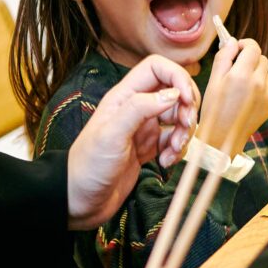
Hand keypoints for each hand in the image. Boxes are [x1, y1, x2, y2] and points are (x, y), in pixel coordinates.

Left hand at [65, 56, 197, 228]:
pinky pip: (173, 140)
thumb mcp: (112, 134)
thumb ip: (140, 109)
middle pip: (174, 91)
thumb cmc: (88, 166)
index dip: (177, 77)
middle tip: (185, 128)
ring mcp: (143, 128)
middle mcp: (136, 107)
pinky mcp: (149, 148)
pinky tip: (165, 162)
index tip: (186, 99)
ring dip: (184, 133)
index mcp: (124, 96)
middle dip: (187, 108)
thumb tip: (173, 94)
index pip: (157, 67)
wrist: (80, 200)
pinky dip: (177, 150)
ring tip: (172, 151)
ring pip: (178, 117)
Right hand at [199, 36, 267, 146]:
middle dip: (249, 59)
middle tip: (235, 69)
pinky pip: (266, 87)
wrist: (223, 139)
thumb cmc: (213, 110)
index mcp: (242, 75)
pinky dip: (258, 88)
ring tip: (239, 88)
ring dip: (254, 74)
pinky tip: (245, 99)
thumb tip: (232, 42)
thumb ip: (224, 57)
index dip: (244, 45)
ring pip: (264, 73)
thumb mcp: (213, 81)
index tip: (237, 50)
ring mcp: (267, 94)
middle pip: (261, 58)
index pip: (253, 47)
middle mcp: (258, 83)